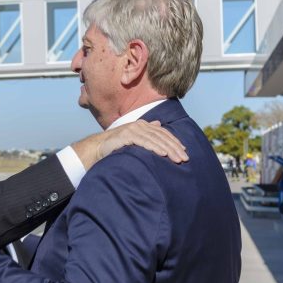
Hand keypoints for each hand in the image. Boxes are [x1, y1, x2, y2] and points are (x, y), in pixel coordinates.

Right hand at [72, 120, 187, 169]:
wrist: (98, 147)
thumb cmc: (117, 145)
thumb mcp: (134, 138)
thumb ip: (146, 133)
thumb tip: (158, 124)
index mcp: (143, 125)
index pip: (163, 133)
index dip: (174, 141)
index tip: (184, 151)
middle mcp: (140, 125)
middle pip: (162, 136)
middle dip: (175, 147)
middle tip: (185, 158)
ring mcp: (133, 129)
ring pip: (155, 139)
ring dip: (168, 149)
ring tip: (177, 159)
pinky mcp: (126, 135)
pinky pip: (144, 142)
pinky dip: (154, 147)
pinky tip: (163, 154)